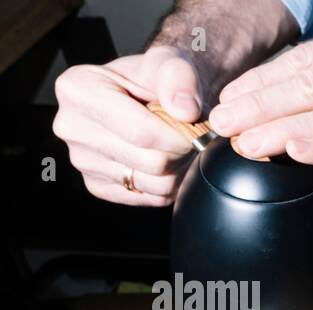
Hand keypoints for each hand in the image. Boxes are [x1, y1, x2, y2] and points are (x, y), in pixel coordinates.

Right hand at [52, 46, 205, 205]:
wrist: (147, 96)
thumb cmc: (155, 78)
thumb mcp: (169, 63)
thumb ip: (179, 77)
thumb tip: (185, 110)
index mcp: (77, 90)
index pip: (142, 132)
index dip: (180, 136)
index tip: (196, 128)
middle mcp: (71, 127)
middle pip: (151, 161)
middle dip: (182, 151)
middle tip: (189, 136)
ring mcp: (82, 161)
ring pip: (155, 183)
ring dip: (179, 168)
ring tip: (176, 145)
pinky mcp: (99, 186)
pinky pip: (151, 198)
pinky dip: (169, 184)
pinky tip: (165, 161)